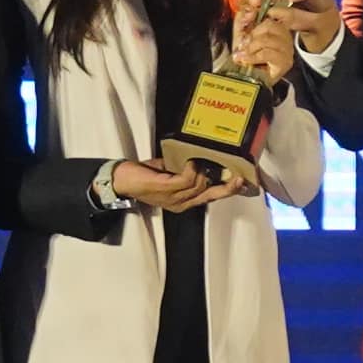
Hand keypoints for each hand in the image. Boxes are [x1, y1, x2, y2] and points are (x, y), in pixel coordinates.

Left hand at [104, 152, 228, 213]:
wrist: (121, 181)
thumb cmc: (143, 176)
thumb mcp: (168, 174)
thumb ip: (182, 171)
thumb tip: (198, 158)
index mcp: (183, 202)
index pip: (210, 197)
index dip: (227, 190)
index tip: (241, 181)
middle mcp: (181, 203)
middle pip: (211, 195)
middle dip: (227, 187)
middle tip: (239, 177)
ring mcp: (173, 198)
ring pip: (199, 185)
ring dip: (201, 170)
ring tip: (196, 159)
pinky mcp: (166, 189)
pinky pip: (187, 179)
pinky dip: (191, 168)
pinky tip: (188, 161)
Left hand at [232, 0, 328, 79]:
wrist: (245, 78)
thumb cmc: (244, 54)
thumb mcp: (241, 30)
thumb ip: (244, 16)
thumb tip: (250, 9)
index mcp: (277, 25)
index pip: (274, 11)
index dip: (260, 12)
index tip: (247, 17)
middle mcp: (285, 36)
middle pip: (271, 24)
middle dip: (252, 34)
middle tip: (243, 43)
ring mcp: (287, 50)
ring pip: (268, 39)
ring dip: (251, 47)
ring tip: (244, 54)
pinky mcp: (285, 62)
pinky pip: (267, 53)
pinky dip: (252, 56)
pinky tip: (246, 60)